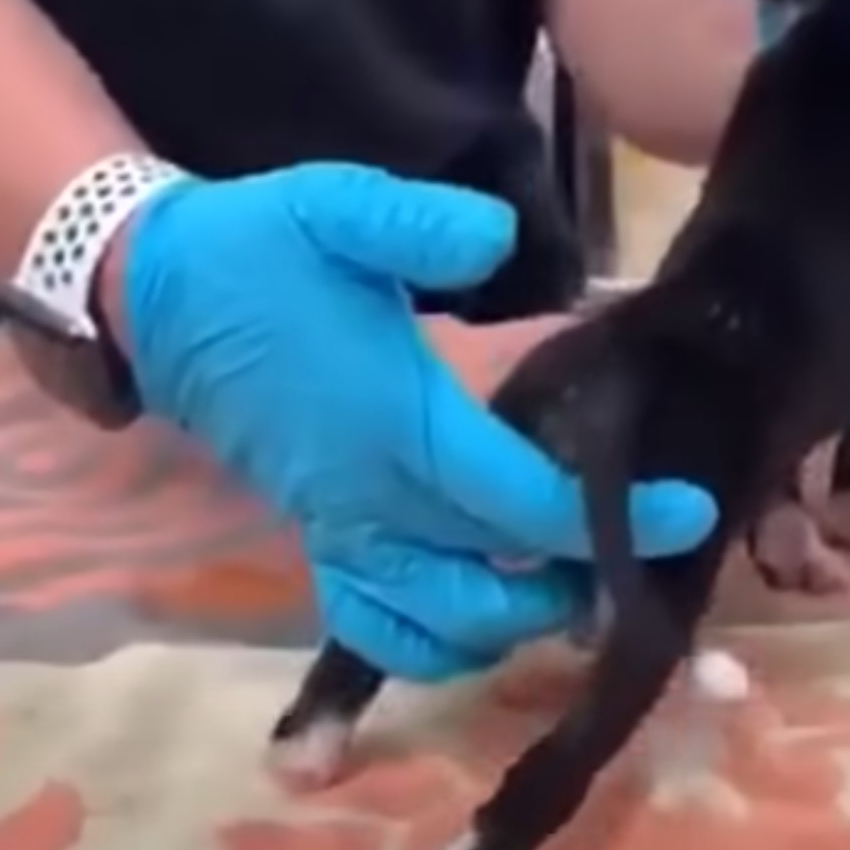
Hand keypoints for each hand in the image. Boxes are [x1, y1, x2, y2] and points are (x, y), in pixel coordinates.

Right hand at [113, 163, 717, 681]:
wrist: (159, 295)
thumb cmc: (260, 250)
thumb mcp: (340, 208)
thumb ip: (421, 226)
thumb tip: (497, 238)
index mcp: (393, 421)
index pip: (519, 501)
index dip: (611, 516)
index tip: (689, 511)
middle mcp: (368, 496)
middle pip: (487, 588)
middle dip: (567, 587)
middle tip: (630, 550)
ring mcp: (336, 528)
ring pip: (431, 627)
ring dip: (505, 625)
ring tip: (563, 580)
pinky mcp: (315, 537)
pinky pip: (375, 623)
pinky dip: (431, 642)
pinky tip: (477, 611)